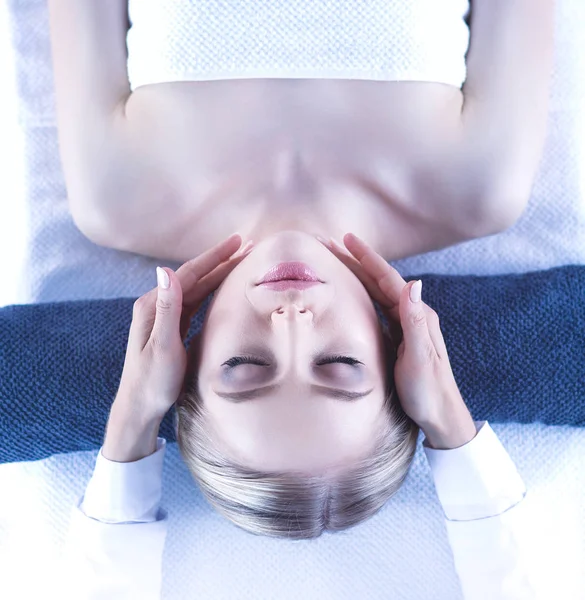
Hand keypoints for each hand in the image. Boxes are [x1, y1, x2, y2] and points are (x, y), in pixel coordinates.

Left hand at [113, 233, 254, 424]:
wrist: (140, 406)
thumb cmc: (152, 381)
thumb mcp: (162, 346)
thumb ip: (167, 309)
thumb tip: (165, 270)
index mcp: (153, 305)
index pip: (188, 274)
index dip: (213, 257)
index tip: (236, 242)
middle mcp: (158, 305)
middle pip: (194, 277)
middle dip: (220, 260)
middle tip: (246, 245)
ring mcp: (165, 316)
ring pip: (197, 288)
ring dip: (218, 273)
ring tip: (240, 261)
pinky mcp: (173, 327)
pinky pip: (196, 302)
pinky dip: (212, 291)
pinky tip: (223, 286)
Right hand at [317, 233, 475, 445]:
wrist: (441, 416)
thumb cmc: (430, 391)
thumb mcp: (420, 358)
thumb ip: (415, 321)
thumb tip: (412, 282)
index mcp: (417, 315)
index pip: (388, 279)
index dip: (367, 258)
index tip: (347, 239)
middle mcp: (412, 315)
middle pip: (379, 281)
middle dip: (356, 261)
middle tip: (331, 244)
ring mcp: (405, 326)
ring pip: (375, 293)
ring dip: (356, 275)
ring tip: (336, 261)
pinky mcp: (398, 338)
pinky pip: (375, 309)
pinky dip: (361, 296)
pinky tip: (351, 294)